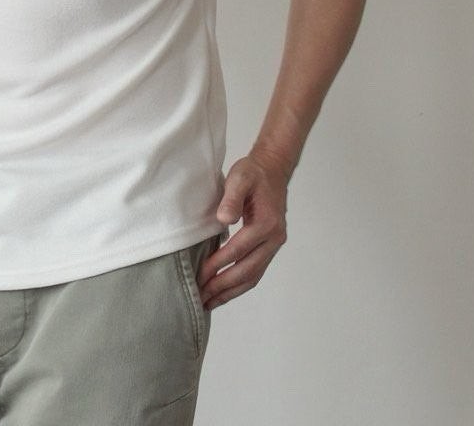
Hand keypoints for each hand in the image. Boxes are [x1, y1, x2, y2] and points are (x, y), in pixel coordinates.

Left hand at [199, 151, 290, 309]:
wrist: (272, 171)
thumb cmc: (253, 174)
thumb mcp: (240, 178)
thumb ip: (232, 198)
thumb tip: (224, 220)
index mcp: (266, 224)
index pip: (238, 251)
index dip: (218, 264)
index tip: (199, 276)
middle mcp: (274, 238)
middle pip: (247, 270)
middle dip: (223, 286)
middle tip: (200, 297)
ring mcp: (274, 245)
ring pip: (253, 276)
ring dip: (231, 292)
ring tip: (209, 303)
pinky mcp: (269, 247)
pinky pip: (255, 271)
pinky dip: (239, 285)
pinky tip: (224, 292)